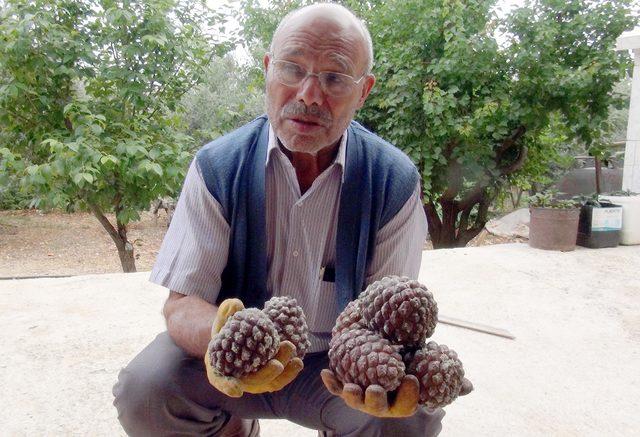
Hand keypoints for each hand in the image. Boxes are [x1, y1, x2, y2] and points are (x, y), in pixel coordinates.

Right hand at [204, 298, 303, 397]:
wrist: (236, 338)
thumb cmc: (225, 332)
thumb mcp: (222, 321)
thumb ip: (226, 313)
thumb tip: (235, 303)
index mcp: (221, 370)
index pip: (222, 381)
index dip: (228, 386)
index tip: (236, 389)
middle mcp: (239, 379)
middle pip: (253, 381)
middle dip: (267, 374)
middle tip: (277, 364)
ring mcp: (256, 379)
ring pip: (270, 382)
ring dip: (284, 374)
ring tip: (296, 361)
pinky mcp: (270, 376)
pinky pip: (281, 377)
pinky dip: (290, 372)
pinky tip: (298, 361)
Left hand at [321, 369, 473, 416]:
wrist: (382, 344)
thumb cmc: (408, 359)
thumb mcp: (427, 365)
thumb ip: (446, 377)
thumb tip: (468, 386)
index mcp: (401, 400)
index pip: (406, 404)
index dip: (409, 396)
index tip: (412, 378)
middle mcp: (380, 401)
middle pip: (378, 407)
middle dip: (376, 401)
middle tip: (376, 389)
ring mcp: (361, 394)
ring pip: (355, 400)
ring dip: (351, 395)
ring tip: (350, 387)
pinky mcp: (345, 382)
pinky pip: (335, 386)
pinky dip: (331, 382)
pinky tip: (326, 372)